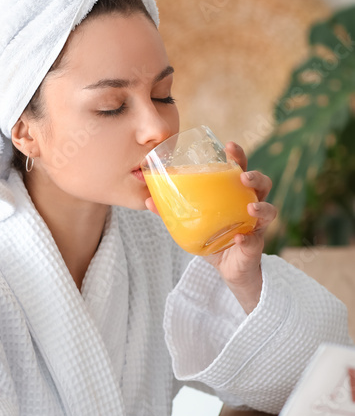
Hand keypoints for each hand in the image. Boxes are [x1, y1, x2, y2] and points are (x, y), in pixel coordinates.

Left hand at [145, 141, 276, 313]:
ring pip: (269, 209)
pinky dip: (247, 239)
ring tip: (250, 207)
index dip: (238, 156)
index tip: (229, 146)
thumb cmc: (213, 239)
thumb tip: (147, 200)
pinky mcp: (255, 245)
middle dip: (255, 176)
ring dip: (261, 206)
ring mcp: (256, 225)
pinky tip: (239, 238)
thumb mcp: (191, 224)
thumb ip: (173, 211)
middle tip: (243, 176)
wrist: (227, 269)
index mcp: (235, 194)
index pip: (240, 169)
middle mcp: (250, 205)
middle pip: (262, 184)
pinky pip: (255, 240)